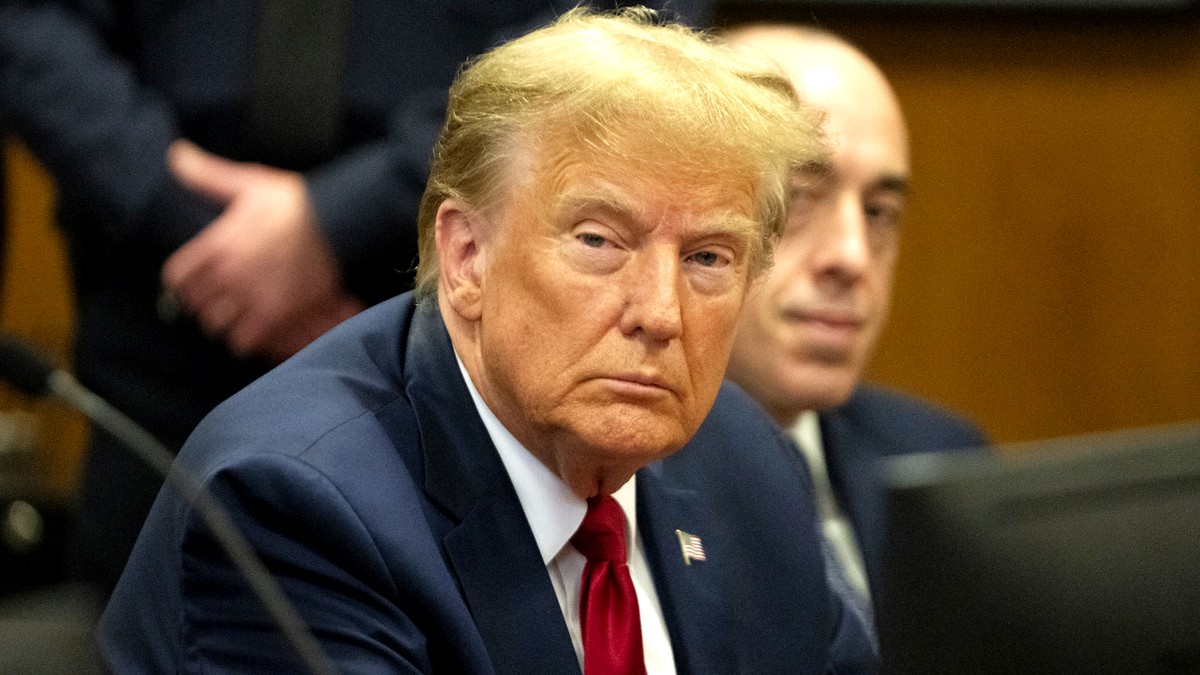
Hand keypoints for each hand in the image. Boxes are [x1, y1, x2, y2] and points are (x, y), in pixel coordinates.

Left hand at [162, 140, 363, 362]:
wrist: (340, 224)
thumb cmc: (297, 203)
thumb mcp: (249, 184)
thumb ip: (208, 175)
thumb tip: (176, 154)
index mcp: (217, 244)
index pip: (177, 278)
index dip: (182, 284)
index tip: (192, 283)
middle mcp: (230, 274)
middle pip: (196, 307)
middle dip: (204, 305)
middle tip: (217, 300)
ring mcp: (253, 297)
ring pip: (218, 327)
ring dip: (224, 323)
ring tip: (236, 317)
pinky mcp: (278, 316)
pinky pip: (245, 342)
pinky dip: (247, 340)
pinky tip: (255, 329)